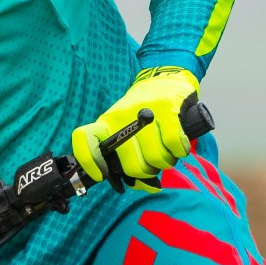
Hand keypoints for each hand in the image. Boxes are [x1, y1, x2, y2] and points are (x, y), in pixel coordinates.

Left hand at [71, 67, 199, 183]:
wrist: (166, 78)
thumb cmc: (146, 113)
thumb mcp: (129, 131)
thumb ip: (128, 159)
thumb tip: (142, 186)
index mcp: (107, 123)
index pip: (85, 139)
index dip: (90, 162)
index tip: (102, 175)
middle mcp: (122, 117)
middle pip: (131, 165)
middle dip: (147, 171)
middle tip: (153, 162)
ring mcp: (144, 112)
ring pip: (156, 158)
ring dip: (166, 162)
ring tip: (167, 150)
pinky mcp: (167, 109)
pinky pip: (173, 144)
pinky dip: (180, 151)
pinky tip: (179, 145)